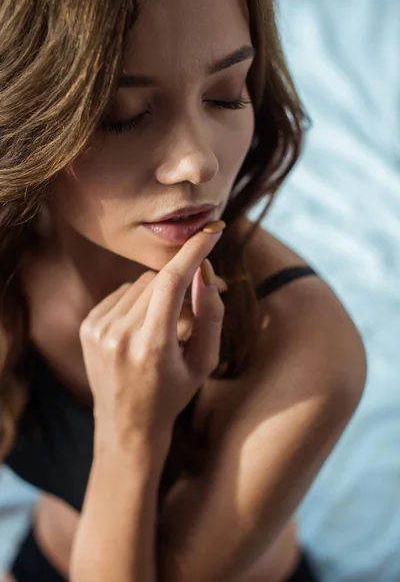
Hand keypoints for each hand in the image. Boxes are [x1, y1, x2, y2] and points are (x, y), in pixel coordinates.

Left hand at [79, 223, 224, 448]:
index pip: (173, 281)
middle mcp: (119, 335)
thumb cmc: (173, 393)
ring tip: (161, 328)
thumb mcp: (205, 362)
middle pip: (157, 279)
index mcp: (152, 346)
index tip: (212, 230)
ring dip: (158, 293)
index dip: (194, 251)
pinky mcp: (88, 325)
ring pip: (139, 283)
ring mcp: (98, 329)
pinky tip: (140, 329)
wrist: (127, 424)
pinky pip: (122, 293)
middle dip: (179, 283)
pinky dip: (138, 302)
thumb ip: (211, 315)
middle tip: (187, 313)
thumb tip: (207, 272)